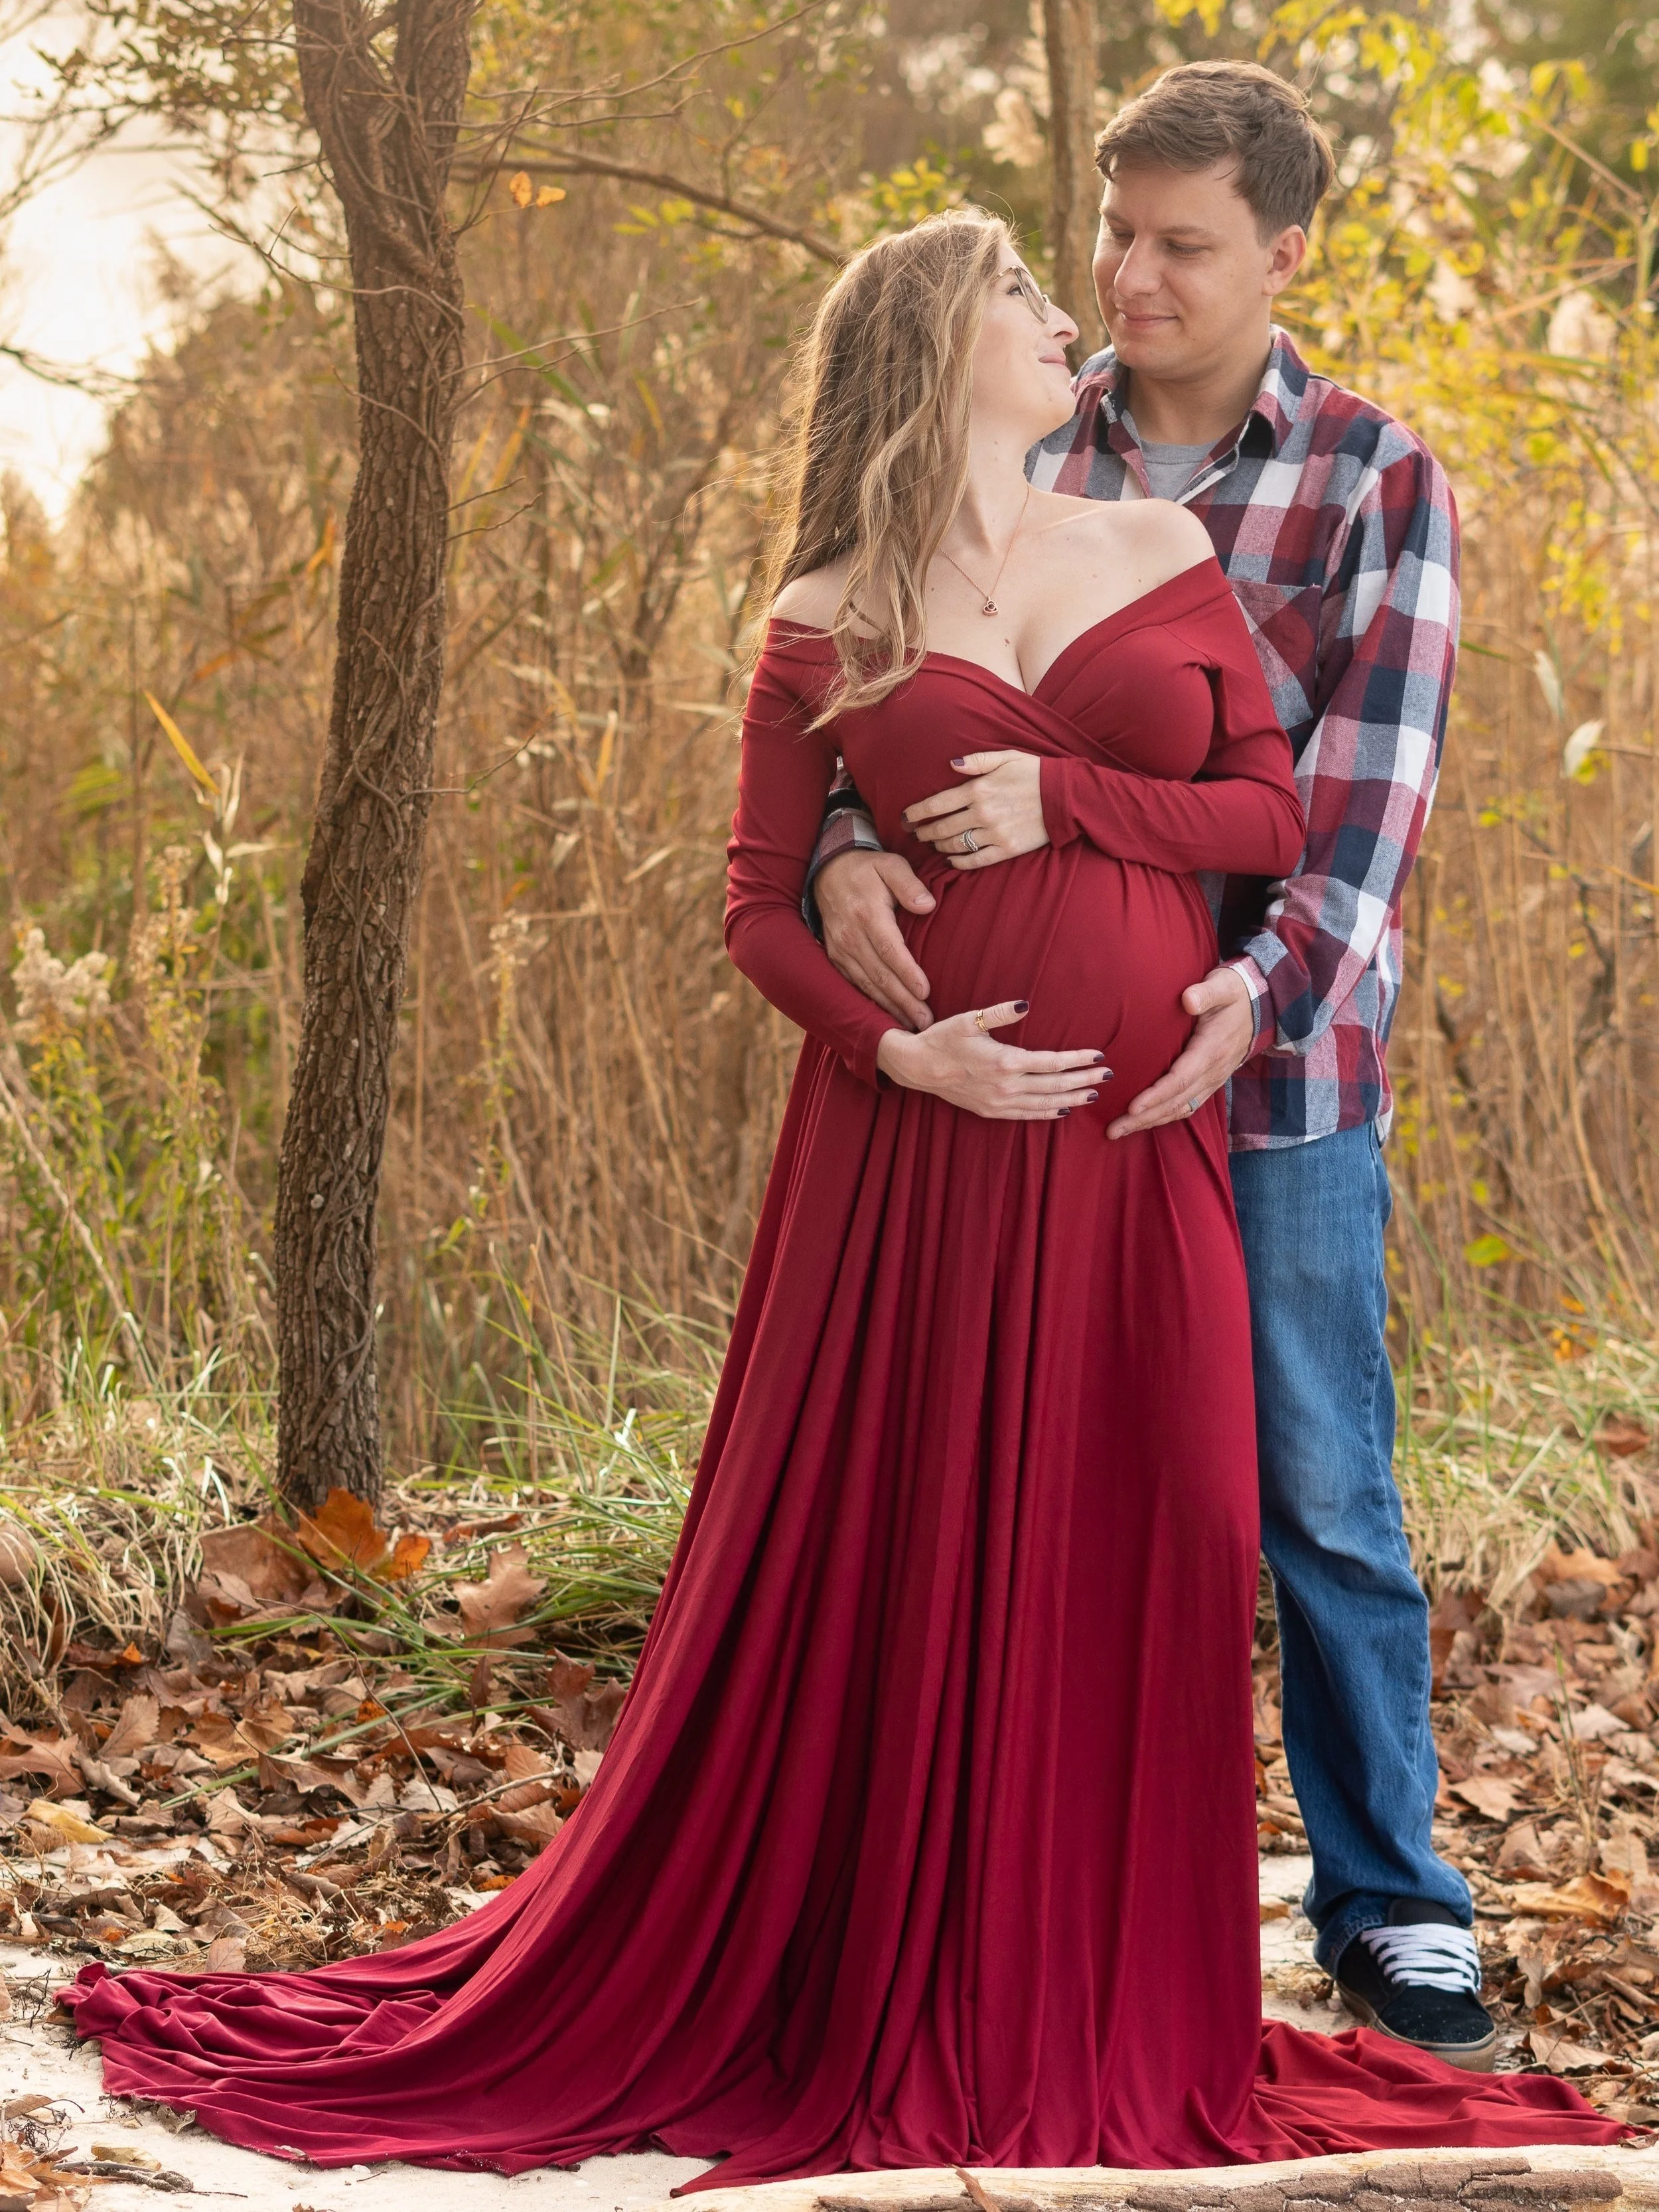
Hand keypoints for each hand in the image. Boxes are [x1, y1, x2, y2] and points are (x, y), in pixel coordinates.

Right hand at [818, 847, 936, 1029]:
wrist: (827, 871)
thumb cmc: (867, 869)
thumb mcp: (890, 865)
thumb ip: (909, 884)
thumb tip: (927, 905)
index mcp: (867, 914)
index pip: (889, 949)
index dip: (906, 972)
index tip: (925, 991)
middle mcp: (850, 936)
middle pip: (880, 974)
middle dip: (903, 1000)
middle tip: (926, 1021)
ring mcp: (840, 949)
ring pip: (867, 984)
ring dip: (889, 1007)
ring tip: (912, 1024)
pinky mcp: (835, 957)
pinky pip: (854, 984)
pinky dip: (871, 1001)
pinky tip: (887, 1015)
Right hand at [878, 1000, 1107, 1119]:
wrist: (917, 1067)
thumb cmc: (944, 1038)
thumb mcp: (970, 1019)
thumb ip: (1001, 1013)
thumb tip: (1027, 1004)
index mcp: (1005, 1061)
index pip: (1052, 1062)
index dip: (1078, 1059)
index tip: (1098, 1056)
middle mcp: (1006, 1086)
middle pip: (1055, 1085)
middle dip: (1084, 1080)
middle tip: (1108, 1076)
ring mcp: (999, 1102)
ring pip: (1044, 1104)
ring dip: (1071, 1099)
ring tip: (1093, 1094)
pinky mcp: (991, 1111)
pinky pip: (1027, 1115)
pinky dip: (1048, 1113)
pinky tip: (1063, 1110)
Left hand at [902, 751, 1046, 869]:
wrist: (1066, 796)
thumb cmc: (1035, 773)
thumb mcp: (1006, 757)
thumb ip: (977, 761)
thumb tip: (952, 763)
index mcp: (979, 789)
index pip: (937, 804)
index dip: (917, 812)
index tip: (905, 817)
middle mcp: (982, 813)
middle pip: (942, 827)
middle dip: (925, 832)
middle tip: (915, 834)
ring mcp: (994, 833)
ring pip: (956, 844)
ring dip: (939, 846)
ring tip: (932, 845)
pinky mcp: (1006, 849)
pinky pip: (976, 860)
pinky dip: (960, 862)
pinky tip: (951, 861)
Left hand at [1106, 966, 1254, 1139]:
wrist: (1260, 1007)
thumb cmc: (1234, 994)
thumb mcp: (1223, 986)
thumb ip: (1206, 993)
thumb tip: (1188, 1000)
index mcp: (1211, 1050)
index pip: (1180, 1079)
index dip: (1156, 1095)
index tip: (1132, 1107)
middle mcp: (1212, 1072)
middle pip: (1175, 1102)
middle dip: (1144, 1118)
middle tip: (1113, 1130)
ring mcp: (1212, 1080)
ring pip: (1180, 1109)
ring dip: (1150, 1122)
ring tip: (1119, 1131)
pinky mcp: (1209, 1083)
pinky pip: (1187, 1106)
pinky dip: (1164, 1117)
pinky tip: (1143, 1122)